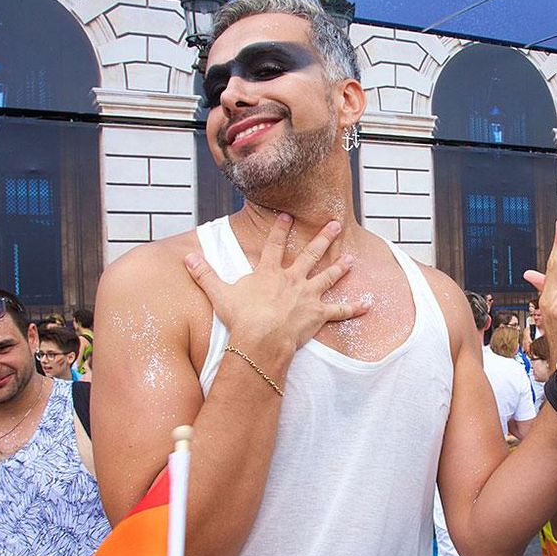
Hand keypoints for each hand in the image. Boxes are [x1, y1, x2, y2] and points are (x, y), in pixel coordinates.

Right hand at [183, 214, 370, 352]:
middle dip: (323, 238)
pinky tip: (370, 303)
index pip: (274, 245)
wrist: (261, 339)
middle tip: (335, 225)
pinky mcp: (319, 314)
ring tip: (351, 257)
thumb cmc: (241, 319)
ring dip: (340, 267)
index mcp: (269, 273)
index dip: (279, 229)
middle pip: (310, 254)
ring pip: (328, 277)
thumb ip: (205, 275)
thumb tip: (187, 258)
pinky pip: (341, 311)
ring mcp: (308, 296)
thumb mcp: (219, 294)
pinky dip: (355, 307)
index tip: (287, 216)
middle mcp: (292, 279)